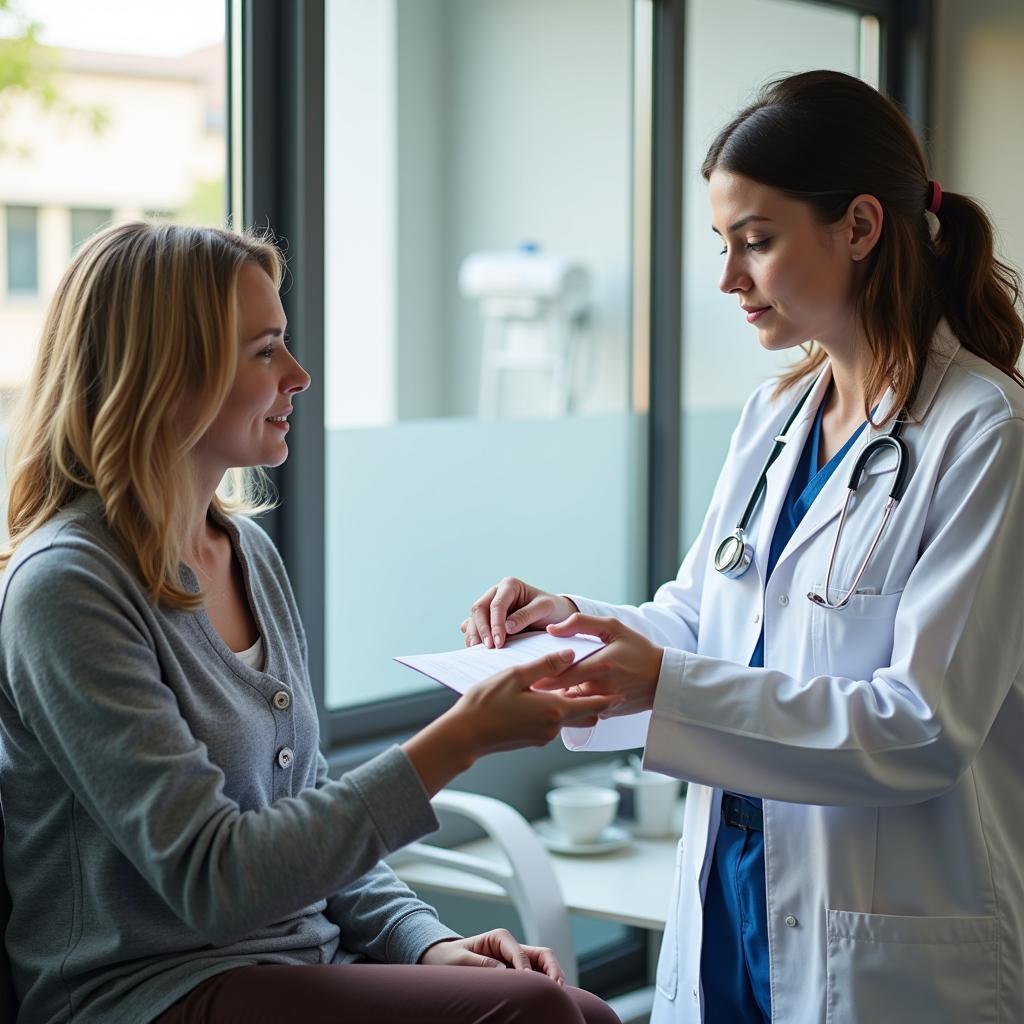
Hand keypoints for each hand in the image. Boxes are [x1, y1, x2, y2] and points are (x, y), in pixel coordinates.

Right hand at [402, 649, 617, 795]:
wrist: (465, 734)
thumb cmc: (487, 703)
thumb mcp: (517, 676)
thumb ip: (546, 665)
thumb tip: (570, 655)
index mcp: (554, 710)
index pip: (593, 705)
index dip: (609, 698)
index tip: (621, 690)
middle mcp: (553, 727)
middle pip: (586, 716)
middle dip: (594, 702)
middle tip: (598, 684)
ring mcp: (542, 737)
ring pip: (568, 720)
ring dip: (573, 705)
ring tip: (569, 685)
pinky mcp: (531, 740)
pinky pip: (553, 724)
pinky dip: (556, 711)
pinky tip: (543, 697)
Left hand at [418, 929, 564, 982]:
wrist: (442, 959)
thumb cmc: (448, 957)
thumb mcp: (459, 959)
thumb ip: (480, 963)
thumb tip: (503, 970)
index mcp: (500, 937)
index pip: (521, 953)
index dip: (527, 971)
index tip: (528, 986)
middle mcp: (512, 946)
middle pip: (542, 954)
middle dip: (553, 970)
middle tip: (559, 989)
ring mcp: (516, 958)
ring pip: (544, 965)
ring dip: (553, 977)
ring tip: (560, 995)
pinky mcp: (516, 971)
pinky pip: (537, 976)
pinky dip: (546, 984)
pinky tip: (550, 997)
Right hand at [461, 577, 577, 648]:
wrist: (555, 615)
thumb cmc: (551, 609)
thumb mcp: (544, 608)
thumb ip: (526, 615)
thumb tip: (507, 628)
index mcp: (509, 585)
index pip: (496, 604)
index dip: (495, 624)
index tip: (499, 642)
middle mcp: (495, 593)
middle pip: (479, 609)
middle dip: (482, 629)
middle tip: (489, 647)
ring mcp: (489, 606)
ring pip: (473, 618)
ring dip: (474, 634)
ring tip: (479, 651)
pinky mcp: (487, 619)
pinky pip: (473, 626)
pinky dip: (473, 637)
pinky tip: (476, 650)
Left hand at [531, 613, 664, 716]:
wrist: (663, 679)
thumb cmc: (638, 649)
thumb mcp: (613, 627)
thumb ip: (580, 623)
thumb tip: (552, 629)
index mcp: (602, 665)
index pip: (564, 674)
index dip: (543, 677)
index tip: (526, 677)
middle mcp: (602, 687)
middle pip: (563, 692)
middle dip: (543, 692)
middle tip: (523, 688)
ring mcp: (604, 703)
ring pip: (570, 704)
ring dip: (554, 700)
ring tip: (533, 696)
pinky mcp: (606, 714)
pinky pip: (581, 711)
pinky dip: (569, 706)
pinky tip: (554, 701)